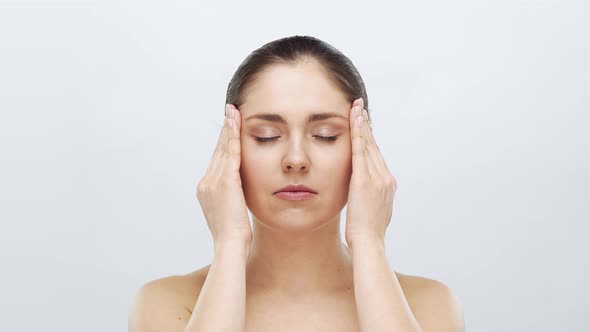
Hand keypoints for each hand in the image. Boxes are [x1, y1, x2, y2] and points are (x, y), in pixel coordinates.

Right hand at [196, 104, 251, 245]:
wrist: (229, 244)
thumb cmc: (233, 235)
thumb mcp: (229, 213)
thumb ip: (230, 199)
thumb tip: (237, 195)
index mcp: (206, 189)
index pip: (216, 160)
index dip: (222, 143)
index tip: (227, 129)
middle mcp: (206, 182)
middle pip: (217, 150)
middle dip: (224, 130)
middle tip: (229, 111)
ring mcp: (214, 180)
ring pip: (223, 148)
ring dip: (228, 128)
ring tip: (233, 111)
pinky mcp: (226, 180)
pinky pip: (230, 152)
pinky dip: (233, 135)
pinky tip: (236, 122)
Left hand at [344, 98, 396, 247]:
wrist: (369, 243)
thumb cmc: (367, 233)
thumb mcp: (372, 211)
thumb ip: (371, 199)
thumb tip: (366, 196)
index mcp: (387, 184)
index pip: (376, 156)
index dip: (370, 139)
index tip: (365, 125)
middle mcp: (385, 177)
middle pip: (374, 146)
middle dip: (366, 126)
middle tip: (360, 108)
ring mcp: (377, 177)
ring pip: (368, 144)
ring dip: (362, 124)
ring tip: (356, 107)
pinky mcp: (364, 179)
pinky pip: (360, 150)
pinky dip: (358, 133)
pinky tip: (354, 119)